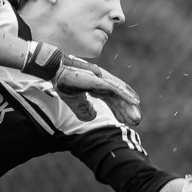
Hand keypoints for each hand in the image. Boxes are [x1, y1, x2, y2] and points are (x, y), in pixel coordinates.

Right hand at [20, 41, 141, 125]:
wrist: (54, 70)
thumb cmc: (62, 81)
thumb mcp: (74, 100)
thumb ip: (83, 109)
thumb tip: (92, 117)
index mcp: (96, 86)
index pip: (111, 98)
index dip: (119, 110)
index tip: (126, 121)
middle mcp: (102, 81)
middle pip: (118, 97)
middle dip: (127, 109)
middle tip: (137, 121)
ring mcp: (101, 78)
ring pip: (119, 93)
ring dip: (129, 105)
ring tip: (137, 116)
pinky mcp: (99, 78)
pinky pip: (114, 88)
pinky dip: (125, 94)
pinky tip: (134, 101)